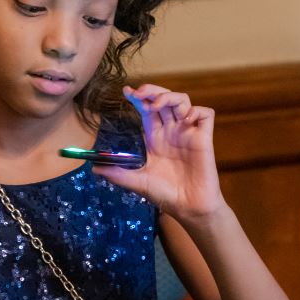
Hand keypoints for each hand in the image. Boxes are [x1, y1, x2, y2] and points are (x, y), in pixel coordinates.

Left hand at [94, 85, 227, 224]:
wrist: (188, 208)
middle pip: (164, 98)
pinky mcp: (204, 138)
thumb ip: (117, 174)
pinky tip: (185, 121)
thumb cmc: (166, 195)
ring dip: (170, 97)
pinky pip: (205, 114)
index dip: (138, 98)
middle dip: (152, 91)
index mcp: (155, 138)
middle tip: (140, 93)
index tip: (126, 91)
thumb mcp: (137, 182)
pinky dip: (196, 111)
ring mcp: (188, 133)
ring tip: (158, 105)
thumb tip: (94, 169)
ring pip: (183, 100)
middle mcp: (171, 131)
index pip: (146, 109)